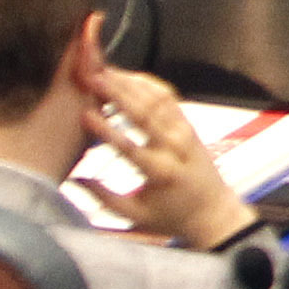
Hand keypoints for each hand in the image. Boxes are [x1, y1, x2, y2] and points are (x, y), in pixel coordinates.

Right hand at [85, 65, 257, 247]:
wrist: (213, 210)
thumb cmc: (171, 217)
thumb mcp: (135, 215)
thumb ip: (104, 198)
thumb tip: (74, 179)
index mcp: (161, 172)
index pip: (130, 146)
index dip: (106, 129)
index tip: (83, 114)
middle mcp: (175, 146)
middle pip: (145, 113)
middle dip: (117, 92)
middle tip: (91, 77)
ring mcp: (185, 131)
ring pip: (157, 98)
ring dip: (131, 82)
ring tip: (104, 72)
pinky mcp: (189, 123)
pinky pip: (169, 97)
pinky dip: (148, 83)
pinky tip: (128, 76)